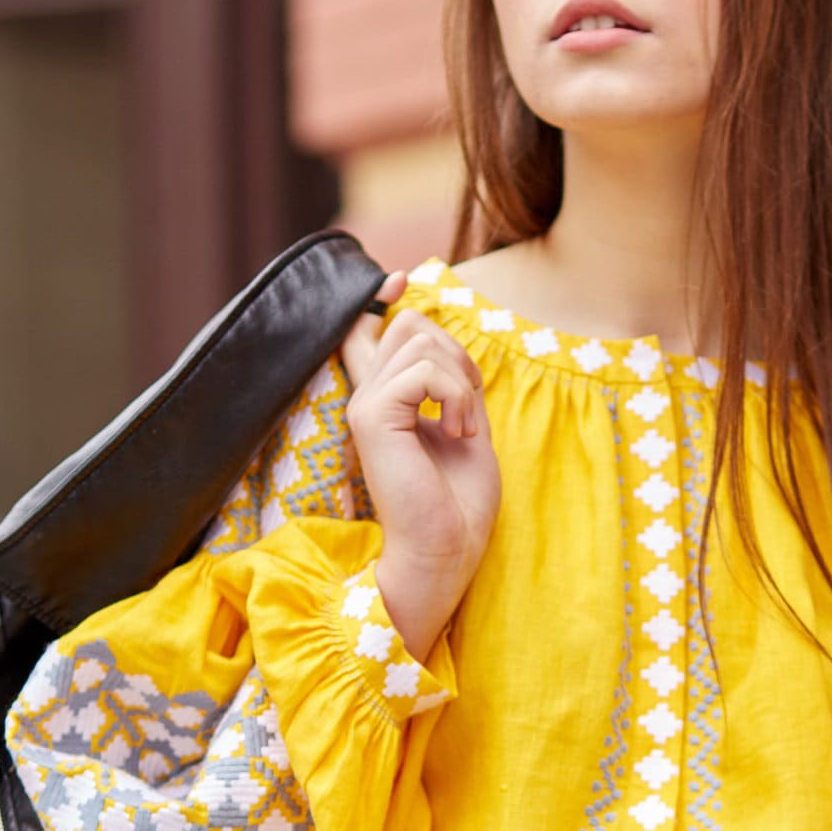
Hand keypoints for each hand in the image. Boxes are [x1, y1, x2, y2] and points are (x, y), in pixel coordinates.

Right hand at [340, 274, 500, 658]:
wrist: (445, 551)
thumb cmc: (458, 502)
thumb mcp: (463, 424)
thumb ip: (449, 380)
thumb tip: (437, 329)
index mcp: (384, 401)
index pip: (369, 330)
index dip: (385, 297)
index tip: (400, 279)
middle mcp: (366, 397)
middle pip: (410, 323)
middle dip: (455, 352)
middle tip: (467, 404)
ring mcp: (364, 404)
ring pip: (419, 339)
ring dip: (460, 380)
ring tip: (462, 428)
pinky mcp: (372, 417)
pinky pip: (424, 371)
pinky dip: (455, 396)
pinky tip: (456, 433)